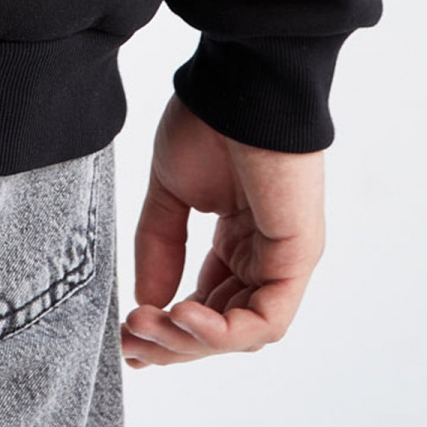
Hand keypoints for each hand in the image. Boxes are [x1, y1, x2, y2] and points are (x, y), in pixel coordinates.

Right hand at [121, 92, 324, 367]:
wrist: (239, 83)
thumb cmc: (208, 121)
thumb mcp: (170, 191)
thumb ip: (159, 248)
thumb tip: (146, 305)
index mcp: (237, 239)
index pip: (208, 305)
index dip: (169, 329)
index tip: (129, 338)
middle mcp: (262, 256)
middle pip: (222, 328)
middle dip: (172, 343)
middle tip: (131, 342)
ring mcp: (283, 260)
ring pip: (242, 333)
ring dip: (191, 342)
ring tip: (147, 328)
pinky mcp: (297, 258)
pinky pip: (266, 320)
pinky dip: (222, 332)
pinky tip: (182, 316)